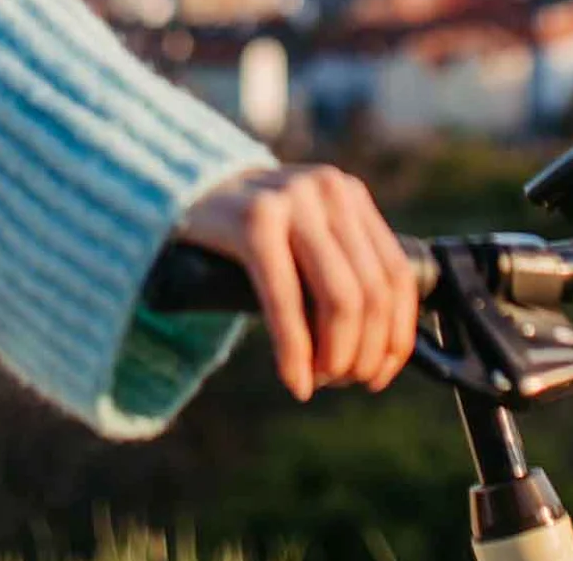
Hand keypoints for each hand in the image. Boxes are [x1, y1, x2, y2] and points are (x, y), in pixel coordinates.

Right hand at [175, 163, 422, 399]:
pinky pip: (287, 301)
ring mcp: (291, 201)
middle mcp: (328, 190)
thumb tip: (384, 349)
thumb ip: (339, 267)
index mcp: (348, 195)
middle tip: (342, 382)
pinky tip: (294, 380)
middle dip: (364, 353)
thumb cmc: (245, 230)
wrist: (175, 193)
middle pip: (372, 293)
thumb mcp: (302, 234)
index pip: (397, 274)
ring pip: (340, 299)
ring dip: (336, 357)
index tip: (381, 374)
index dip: (397, 335)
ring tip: (318, 380)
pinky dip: (295, 352)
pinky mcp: (252, 221)